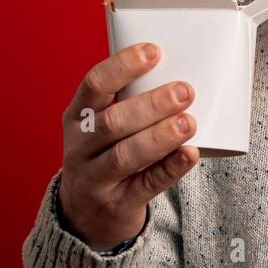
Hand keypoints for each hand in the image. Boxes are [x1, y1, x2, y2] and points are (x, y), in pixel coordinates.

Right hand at [58, 43, 198, 251]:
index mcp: (77, 117)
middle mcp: (80, 147)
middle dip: (151, 104)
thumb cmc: (105, 155)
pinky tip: (190, 154)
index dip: (122, 67)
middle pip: (111, 122)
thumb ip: (130, 104)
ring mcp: (94, 179)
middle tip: (185, 90)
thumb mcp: (102, 128)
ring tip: (188, 122)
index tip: (153, 51)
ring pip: (124, 156)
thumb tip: (180, 76)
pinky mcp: (117, 204)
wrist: (86, 216)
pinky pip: (145, 185)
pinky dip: (170, 168)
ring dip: (159, 137)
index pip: (93, 85)